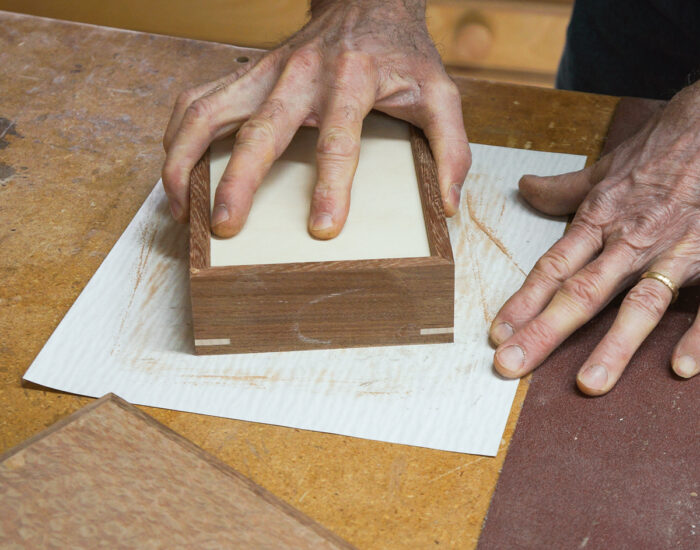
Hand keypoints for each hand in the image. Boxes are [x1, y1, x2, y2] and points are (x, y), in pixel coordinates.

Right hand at [162, 0, 469, 238]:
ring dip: (186, 159)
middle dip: (238, 182)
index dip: (330, 186)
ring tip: (182, 207)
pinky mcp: (247, 72)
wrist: (367, 2)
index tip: (322, 229)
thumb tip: (446, 204)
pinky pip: (197, 98)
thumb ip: (450, 147)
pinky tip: (177, 167)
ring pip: (208, 111)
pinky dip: (177, 134)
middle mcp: (299, 75)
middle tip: (225, 227)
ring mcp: (265, 72)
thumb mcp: (440, 92)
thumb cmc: (401, 53)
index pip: (337, 140)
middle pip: (258, 131)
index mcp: (351, 81)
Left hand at [489, 81, 699, 394]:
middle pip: (582, 292)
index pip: (552, 268)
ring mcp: (675, 251)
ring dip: (614, 345)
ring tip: (589, 383)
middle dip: (544, 332)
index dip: (522, 302)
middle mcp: (631, 241)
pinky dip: (699, 334)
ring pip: (641, 302)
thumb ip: (563, 189)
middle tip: (511, 366)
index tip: (496, 334)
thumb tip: (524, 188)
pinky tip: (681, 367)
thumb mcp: (604, 170)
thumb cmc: (659, 151)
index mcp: (600, 221)